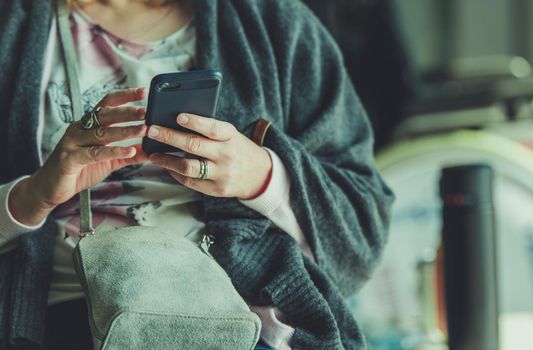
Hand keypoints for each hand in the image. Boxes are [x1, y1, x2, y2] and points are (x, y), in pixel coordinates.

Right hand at [9, 88, 148, 225]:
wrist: (51, 188)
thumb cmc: (79, 170)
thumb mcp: (109, 161)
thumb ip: (128, 154)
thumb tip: (150, 150)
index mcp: (88, 125)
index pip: (107, 104)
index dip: (124, 96)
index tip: (143, 92)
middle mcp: (80, 129)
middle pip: (105, 115)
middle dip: (127, 112)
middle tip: (147, 112)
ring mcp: (73, 142)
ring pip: (101, 133)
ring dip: (125, 131)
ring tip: (144, 130)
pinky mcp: (70, 159)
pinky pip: (94, 153)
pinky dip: (113, 151)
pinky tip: (129, 151)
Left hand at [147, 113, 271, 199]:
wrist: (259, 175)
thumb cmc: (237, 149)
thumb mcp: (231, 135)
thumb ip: (210, 130)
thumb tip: (177, 122)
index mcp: (231, 137)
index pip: (212, 128)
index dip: (195, 122)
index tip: (178, 116)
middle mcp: (227, 155)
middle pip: (194, 146)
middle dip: (169, 137)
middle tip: (152, 131)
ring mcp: (222, 174)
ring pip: (188, 167)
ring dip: (167, 161)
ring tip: (154, 155)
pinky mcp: (216, 189)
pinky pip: (190, 182)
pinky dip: (176, 174)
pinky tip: (168, 167)